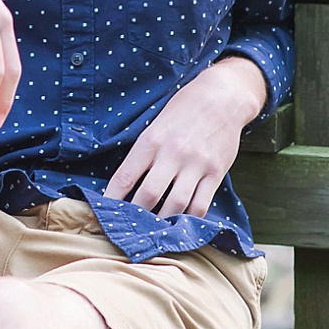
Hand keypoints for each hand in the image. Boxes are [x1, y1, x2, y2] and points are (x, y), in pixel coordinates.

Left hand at [104, 56, 267, 217]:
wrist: (223, 97)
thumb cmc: (184, 109)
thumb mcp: (155, 124)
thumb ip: (143, 152)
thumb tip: (126, 184)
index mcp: (152, 140)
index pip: (125, 177)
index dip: (112, 199)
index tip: (105, 213)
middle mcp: (173, 153)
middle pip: (149, 195)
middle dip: (136, 216)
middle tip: (130, 228)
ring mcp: (196, 165)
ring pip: (176, 205)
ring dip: (162, 222)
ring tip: (153, 231)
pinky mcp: (215, 173)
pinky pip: (200, 205)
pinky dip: (188, 219)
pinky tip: (180, 223)